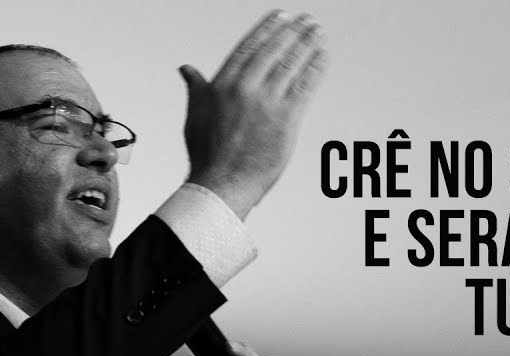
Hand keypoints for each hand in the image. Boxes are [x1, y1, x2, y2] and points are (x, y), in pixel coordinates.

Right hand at [179, 9, 327, 219]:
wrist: (222, 184)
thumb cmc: (207, 155)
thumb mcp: (194, 115)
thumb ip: (196, 87)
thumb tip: (186, 69)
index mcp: (223, 84)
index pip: (249, 47)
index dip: (267, 29)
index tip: (280, 17)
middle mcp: (245, 88)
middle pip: (274, 51)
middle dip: (293, 32)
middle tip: (306, 20)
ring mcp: (267, 103)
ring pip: (292, 65)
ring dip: (308, 45)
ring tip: (318, 33)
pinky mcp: (286, 119)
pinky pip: (305, 87)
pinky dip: (316, 69)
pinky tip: (323, 57)